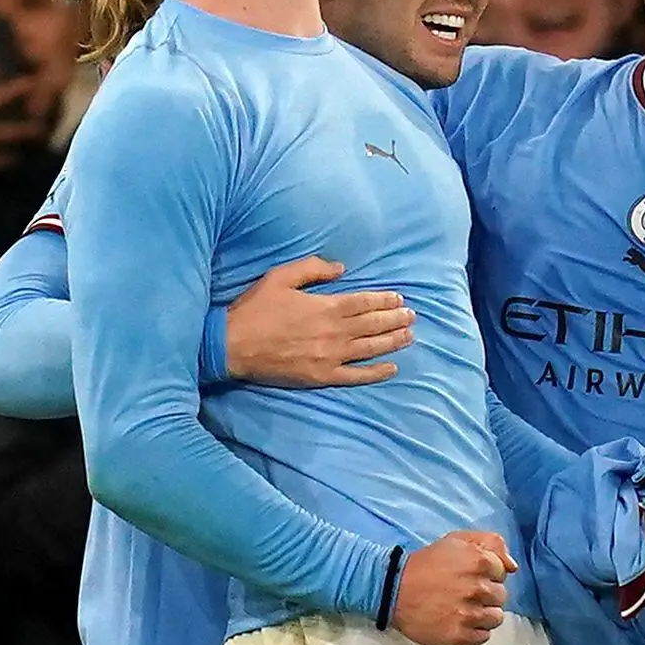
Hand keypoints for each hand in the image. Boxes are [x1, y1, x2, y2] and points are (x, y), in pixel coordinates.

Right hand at [225, 256, 415, 386]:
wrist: (232, 345)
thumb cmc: (255, 309)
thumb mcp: (280, 277)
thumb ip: (313, 269)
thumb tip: (341, 268)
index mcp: (326, 306)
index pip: (365, 302)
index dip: (385, 300)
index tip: (400, 299)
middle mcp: (334, 332)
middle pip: (373, 324)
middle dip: (395, 319)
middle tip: (412, 316)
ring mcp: (330, 356)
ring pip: (371, 348)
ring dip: (393, 342)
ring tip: (409, 336)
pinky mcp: (322, 376)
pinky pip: (356, 375)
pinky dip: (376, 372)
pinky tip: (391, 368)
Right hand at [392, 530, 515, 644]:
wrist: (393, 590)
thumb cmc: (427, 563)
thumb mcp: (457, 540)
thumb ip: (491, 543)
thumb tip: (513, 566)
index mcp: (479, 562)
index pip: (502, 573)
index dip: (488, 574)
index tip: (471, 576)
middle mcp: (477, 589)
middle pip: (501, 596)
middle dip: (486, 594)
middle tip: (465, 593)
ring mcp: (469, 614)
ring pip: (496, 618)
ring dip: (483, 614)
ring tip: (463, 609)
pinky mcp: (459, 636)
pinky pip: (483, 636)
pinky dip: (474, 631)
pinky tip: (459, 621)